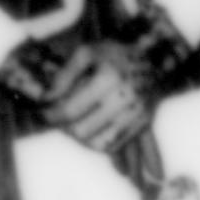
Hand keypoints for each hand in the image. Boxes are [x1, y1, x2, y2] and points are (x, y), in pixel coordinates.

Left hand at [37, 34, 161, 154]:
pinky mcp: (142, 124)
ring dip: (80, 138)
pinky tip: (92, 129)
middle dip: (64, 127)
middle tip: (60, 119)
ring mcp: (135, 115)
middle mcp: (124, 99)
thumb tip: (46, 98)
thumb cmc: (116, 56)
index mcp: (108, 79)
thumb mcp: (88, 52)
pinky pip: (113, 146)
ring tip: (75, 125)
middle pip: (81, 131)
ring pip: (97, 144)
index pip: (71, 110)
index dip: (52, 115)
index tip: (45, 113)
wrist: (155, 62)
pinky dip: (97, 143)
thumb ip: (64, 75)